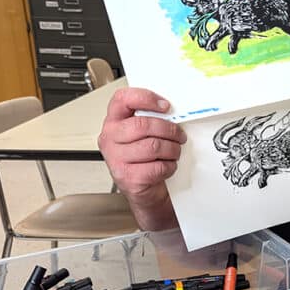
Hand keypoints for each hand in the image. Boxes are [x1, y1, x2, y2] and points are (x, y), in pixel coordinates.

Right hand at [98, 88, 186, 229]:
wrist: (145, 192)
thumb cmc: (145, 160)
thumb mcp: (143, 135)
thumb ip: (150, 119)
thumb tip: (173, 111)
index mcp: (113, 122)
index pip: (122, 99)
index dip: (146, 98)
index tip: (165, 105)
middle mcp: (110, 138)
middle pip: (143, 125)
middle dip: (168, 130)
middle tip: (179, 135)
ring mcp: (116, 159)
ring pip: (153, 146)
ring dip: (172, 149)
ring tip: (173, 152)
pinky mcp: (127, 177)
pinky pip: (157, 166)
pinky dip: (169, 166)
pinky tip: (166, 166)